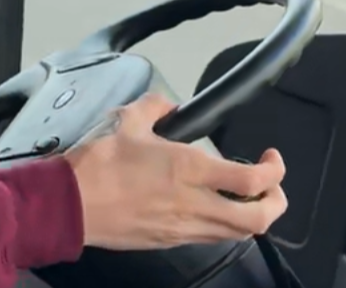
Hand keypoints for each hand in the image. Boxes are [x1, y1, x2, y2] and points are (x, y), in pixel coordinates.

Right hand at [63, 93, 287, 249]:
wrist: (70, 202)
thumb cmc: (98, 163)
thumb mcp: (127, 120)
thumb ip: (156, 106)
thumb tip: (170, 105)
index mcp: (188, 169)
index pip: (252, 181)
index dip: (273, 171)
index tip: (271, 158)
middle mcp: (194, 203)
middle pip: (258, 218)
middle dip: (276, 202)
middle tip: (271, 185)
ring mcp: (183, 227)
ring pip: (238, 233)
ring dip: (252, 217)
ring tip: (247, 198)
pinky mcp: (168, 240)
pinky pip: (211, 238)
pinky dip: (224, 226)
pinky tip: (212, 209)